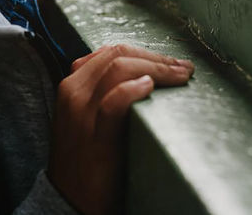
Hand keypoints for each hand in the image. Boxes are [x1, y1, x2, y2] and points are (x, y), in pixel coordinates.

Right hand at [47, 44, 193, 213]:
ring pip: (119, 70)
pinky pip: (112, 103)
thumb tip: (143, 76)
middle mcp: (74, 93)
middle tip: (183, 67)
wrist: (68, 201)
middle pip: (119, 56)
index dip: (146, 52)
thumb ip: (104, 94)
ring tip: (180, 75)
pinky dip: (133, 90)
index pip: (111, 52)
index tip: (172, 61)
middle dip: (156, 57)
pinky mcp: (95, 138)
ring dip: (156, 68)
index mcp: (72, 85)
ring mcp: (81, 114)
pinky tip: (150, 87)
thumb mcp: (87, 118)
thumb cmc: (86, 159)